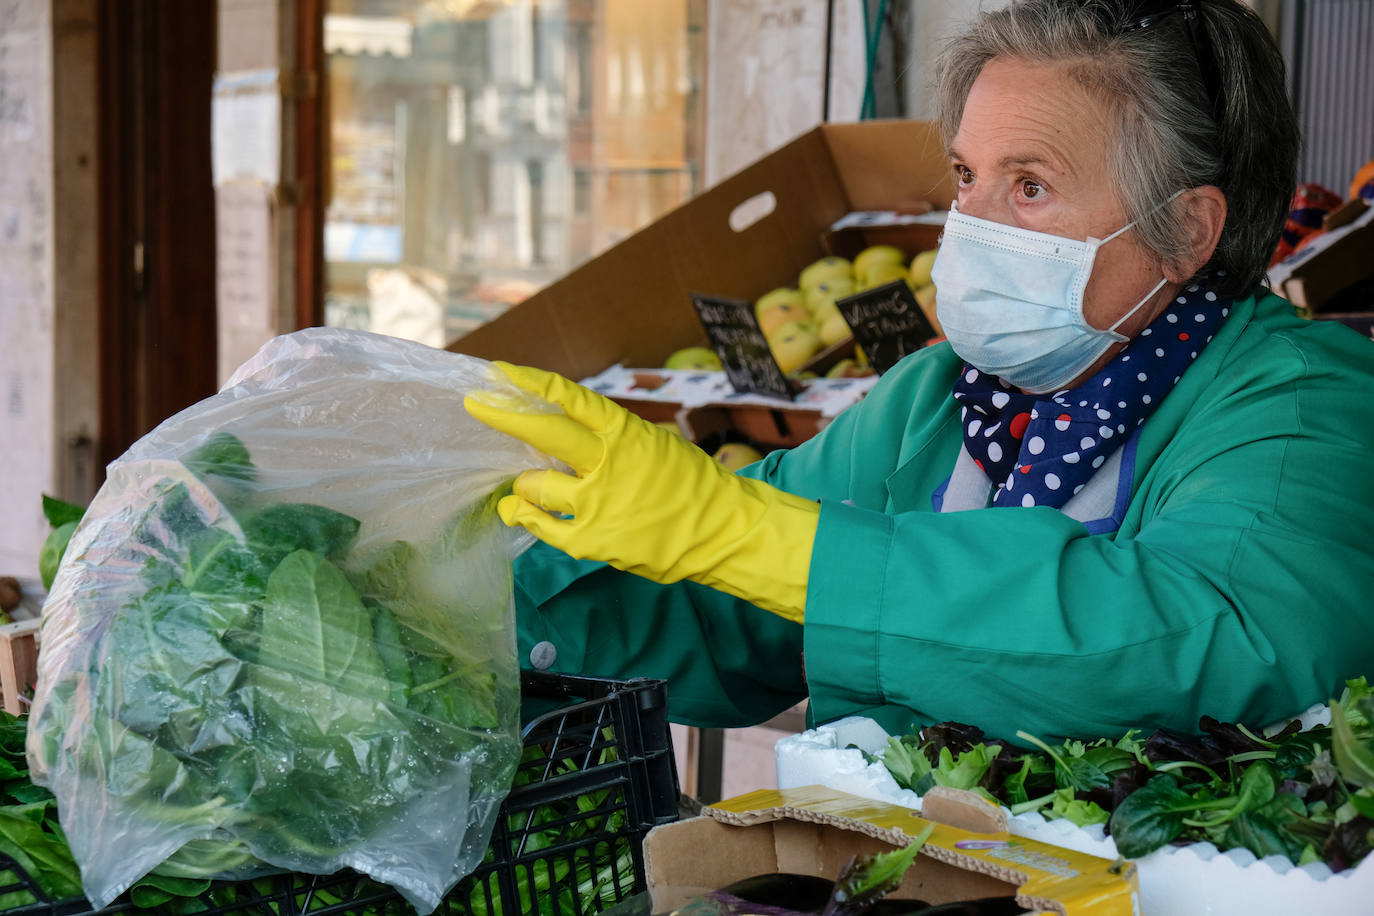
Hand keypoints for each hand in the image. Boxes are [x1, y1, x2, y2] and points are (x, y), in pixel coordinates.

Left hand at [463, 362, 816, 621]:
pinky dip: (527, 517)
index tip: (501, 371)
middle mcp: (606, 463)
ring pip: (533, 486)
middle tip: (476, 405)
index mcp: (624, 433)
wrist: (722, 530)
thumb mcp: (651, 444)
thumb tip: (556, 441)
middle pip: (542, 434)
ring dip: (527, 486)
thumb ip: (606, 440)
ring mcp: (596, 503)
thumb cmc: (687, 483)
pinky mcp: (591, 540)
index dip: (532, 382)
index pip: (570, 399)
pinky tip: (519, 513)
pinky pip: (540, 526)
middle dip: (502, 416)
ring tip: (530, 488)